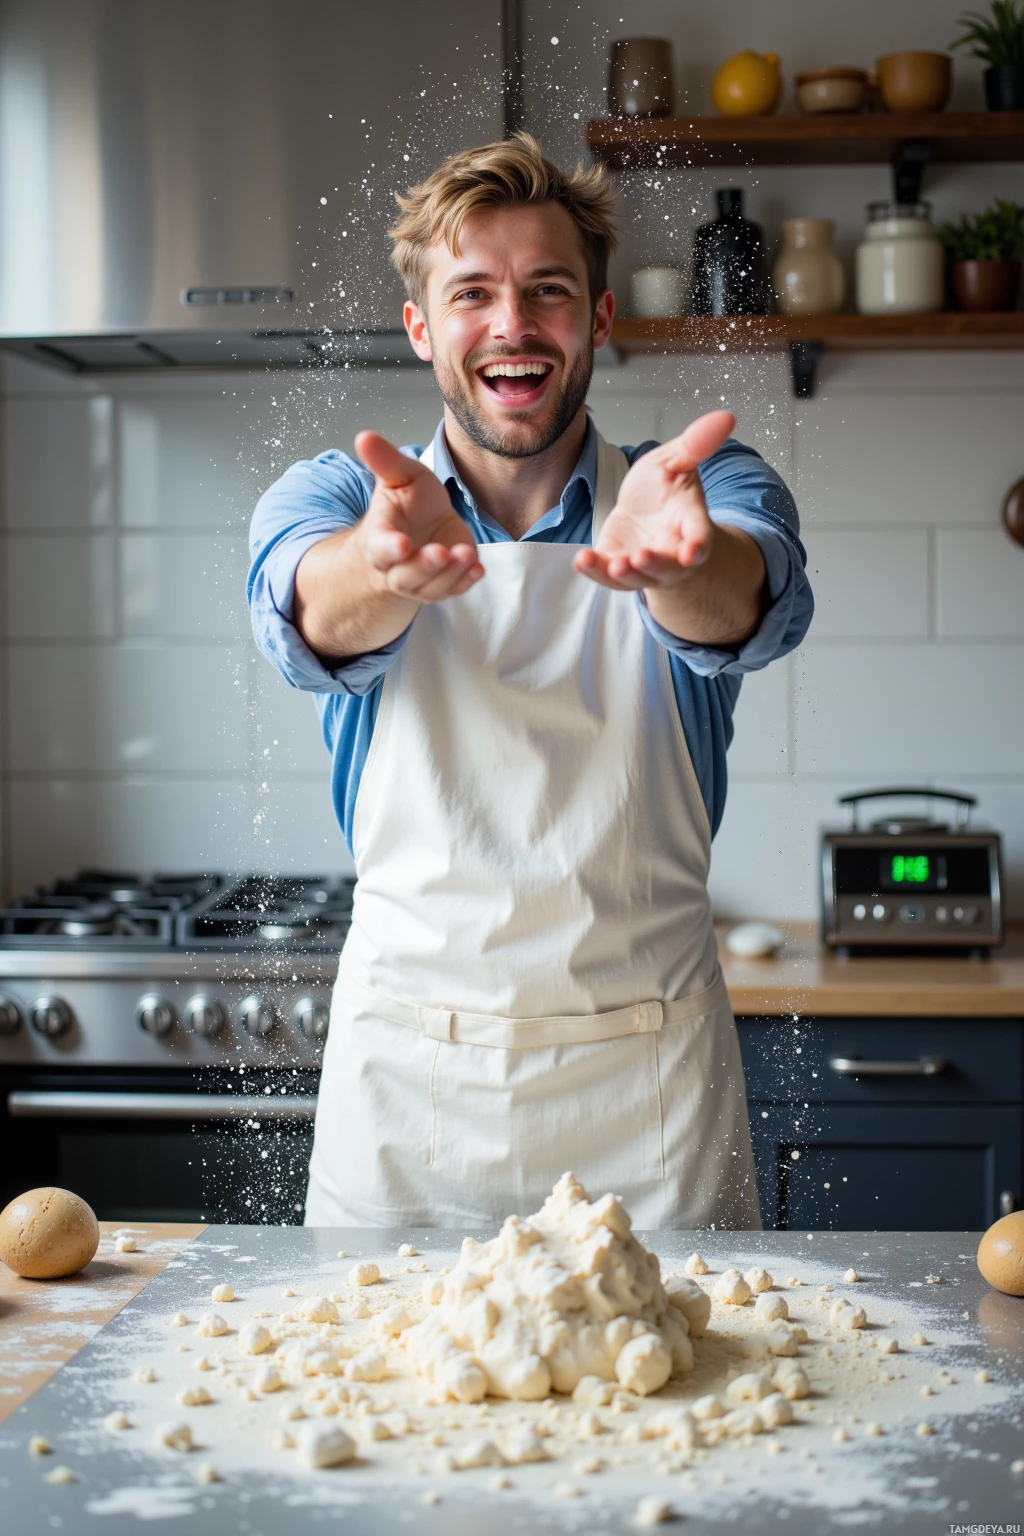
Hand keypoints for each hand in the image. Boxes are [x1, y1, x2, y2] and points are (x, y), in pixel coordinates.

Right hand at [354, 431, 483, 602]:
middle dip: (425, 565)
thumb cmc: (407, 501)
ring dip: (450, 573)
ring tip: (466, 554)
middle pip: (406, 575)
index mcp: (381, 537)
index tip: (401, 544)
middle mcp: (397, 565)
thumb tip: (364, 436)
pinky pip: (453, 589)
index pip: (381, 548)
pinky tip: (478, 569)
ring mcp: (421, 579)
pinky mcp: (445, 583)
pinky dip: (465, 582)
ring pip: (432, 586)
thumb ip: (384, 461)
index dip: (390, 548)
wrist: (420, 524)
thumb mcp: (399, 475)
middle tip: (442, 553)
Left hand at [573, 410, 734, 590]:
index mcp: (689, 523)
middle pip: (668, 567)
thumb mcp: (675, 461)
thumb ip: (695, 444)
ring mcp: (643, 564)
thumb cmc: (663, 488)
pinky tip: (582, 559)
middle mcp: (670, 550)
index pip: (699, 537)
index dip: (697, 545)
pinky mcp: (616, 565)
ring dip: (626, 573)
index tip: (693, 553)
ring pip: (638, 578)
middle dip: (655, 565)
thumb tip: (726, 416)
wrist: (642, 510)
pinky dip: (594, 570)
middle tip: (641, 558)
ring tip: (615, 564)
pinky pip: (606, 575)